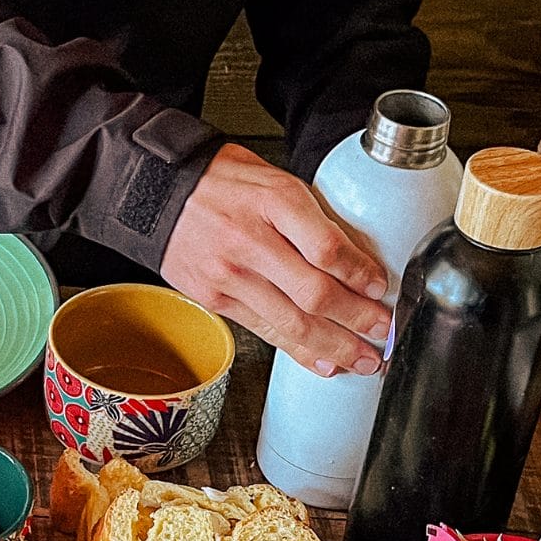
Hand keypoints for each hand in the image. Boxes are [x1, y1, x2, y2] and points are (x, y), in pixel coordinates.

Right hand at [160, 145, 391, 374]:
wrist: (157, 191)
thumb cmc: (220, 181)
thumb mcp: (275, 178)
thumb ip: (312, 216)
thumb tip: (357, 259)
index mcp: (274, 201)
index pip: (328, 249)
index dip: (360, 275)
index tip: (380, 288)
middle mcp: (251, 241)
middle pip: (315, 294)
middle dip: (358, 320)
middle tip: (384, 333)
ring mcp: (230, 274)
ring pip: (293, 322)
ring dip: (335, 346)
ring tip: (363, 360)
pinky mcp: (215, 298)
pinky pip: (265, 331)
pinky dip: (298, 351)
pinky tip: (322, 362)